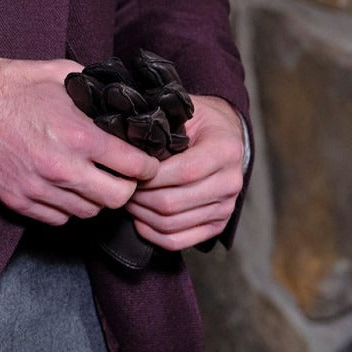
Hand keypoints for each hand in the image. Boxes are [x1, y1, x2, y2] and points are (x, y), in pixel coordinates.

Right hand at [0, 56, 160, 225]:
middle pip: (116, 199)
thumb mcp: (59, 73)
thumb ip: (94, 88)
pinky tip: (65, 187)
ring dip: (96, 199)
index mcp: (77, 135)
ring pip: (88, 213)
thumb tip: (121, 98)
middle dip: (127, 188)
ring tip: (92, 179)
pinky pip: (58, 219)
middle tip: (123, 175)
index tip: (147, 163)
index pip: (133, 168)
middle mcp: (61, 168)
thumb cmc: (10, 83)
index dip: (147, 166)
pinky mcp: (18, 201)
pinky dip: (67, 207)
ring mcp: (38, 188)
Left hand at [127, 95, 244, 249]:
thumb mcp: (185, 110)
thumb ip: (164, 124)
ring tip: (126, 199)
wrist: (226, 135)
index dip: (151, 175)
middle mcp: (230, 182)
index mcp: (225, 150)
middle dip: (141, 196)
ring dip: (143, 215)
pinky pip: (181, 240)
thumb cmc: (199, 120)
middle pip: (175, 202)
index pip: (184, 171)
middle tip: (121, 185)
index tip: (129, 169)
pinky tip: (139, 220)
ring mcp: (226, 207)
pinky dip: (154, 234)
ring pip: (174, 223)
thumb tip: (128, 141)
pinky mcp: (218, 224)